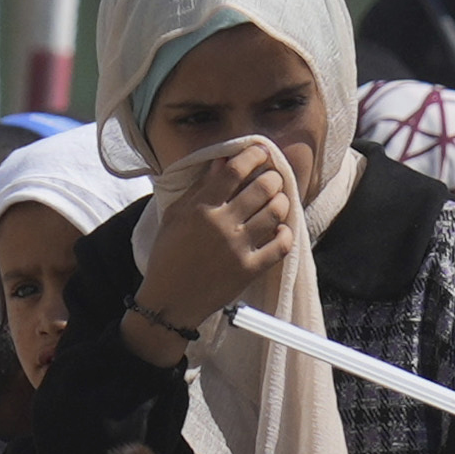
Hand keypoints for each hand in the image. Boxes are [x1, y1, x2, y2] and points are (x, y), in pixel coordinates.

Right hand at [129, 132, 301, 345]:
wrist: (170, 300)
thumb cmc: (169, 255)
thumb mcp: (175, 216)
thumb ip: (199, 188)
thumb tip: (222, 162)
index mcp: (201, 208)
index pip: (234, 171)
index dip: (252, 156)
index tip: (260, 153)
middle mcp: (222, 225)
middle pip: (261, 188)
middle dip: (273, 177)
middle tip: (272, 178)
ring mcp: (238, 248)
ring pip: (275, 213)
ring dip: (281, 202)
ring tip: (277, 201)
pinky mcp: (250, 270)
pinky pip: (281, 246)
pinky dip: (285, 234)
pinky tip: (280, 230)